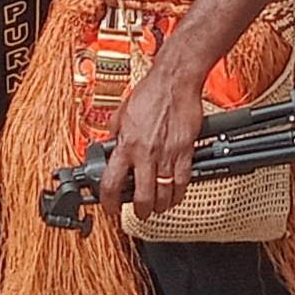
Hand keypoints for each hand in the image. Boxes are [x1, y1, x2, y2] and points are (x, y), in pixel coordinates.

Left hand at [95, 61, 207, 221]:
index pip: (112, 183)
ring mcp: (167, 155)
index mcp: (126, 145)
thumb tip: (109, 145)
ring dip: (161, 205)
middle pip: (142, 197)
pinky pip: (182, 181)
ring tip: (158, 206)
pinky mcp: (185, 152)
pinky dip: (178, 192)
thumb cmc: (150, 92)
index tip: (111, 207)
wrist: (175, 82)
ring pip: (164, 193)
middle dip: (140, 211)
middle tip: (139, 212)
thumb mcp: (122, 113)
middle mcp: (145, 154)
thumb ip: (115, 133)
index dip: (109, 202)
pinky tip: (175, 194)